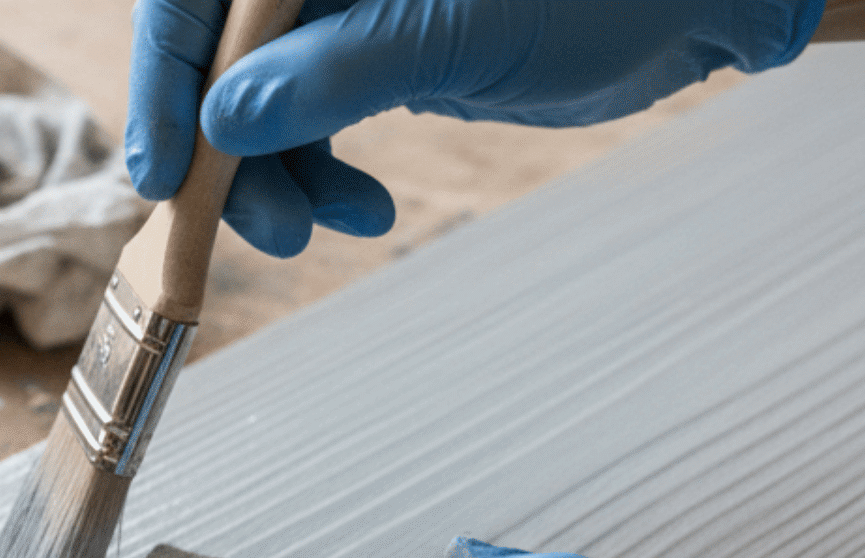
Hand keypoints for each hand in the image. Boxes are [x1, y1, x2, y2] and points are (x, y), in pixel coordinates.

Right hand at [129, 0, 824, 254]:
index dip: (166, 79)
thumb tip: (221, 123)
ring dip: (274, 178)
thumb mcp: (457, 32)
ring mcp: (340, 7)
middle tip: (270, 228)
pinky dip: (318, 172)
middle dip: (227, 152)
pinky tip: (362, 207)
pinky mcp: (369, 50)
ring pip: (255, 99)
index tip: (166, 175)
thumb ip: (331, 73)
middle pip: (216, 56)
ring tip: (325, 225)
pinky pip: (304, 116)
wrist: (698, 4)